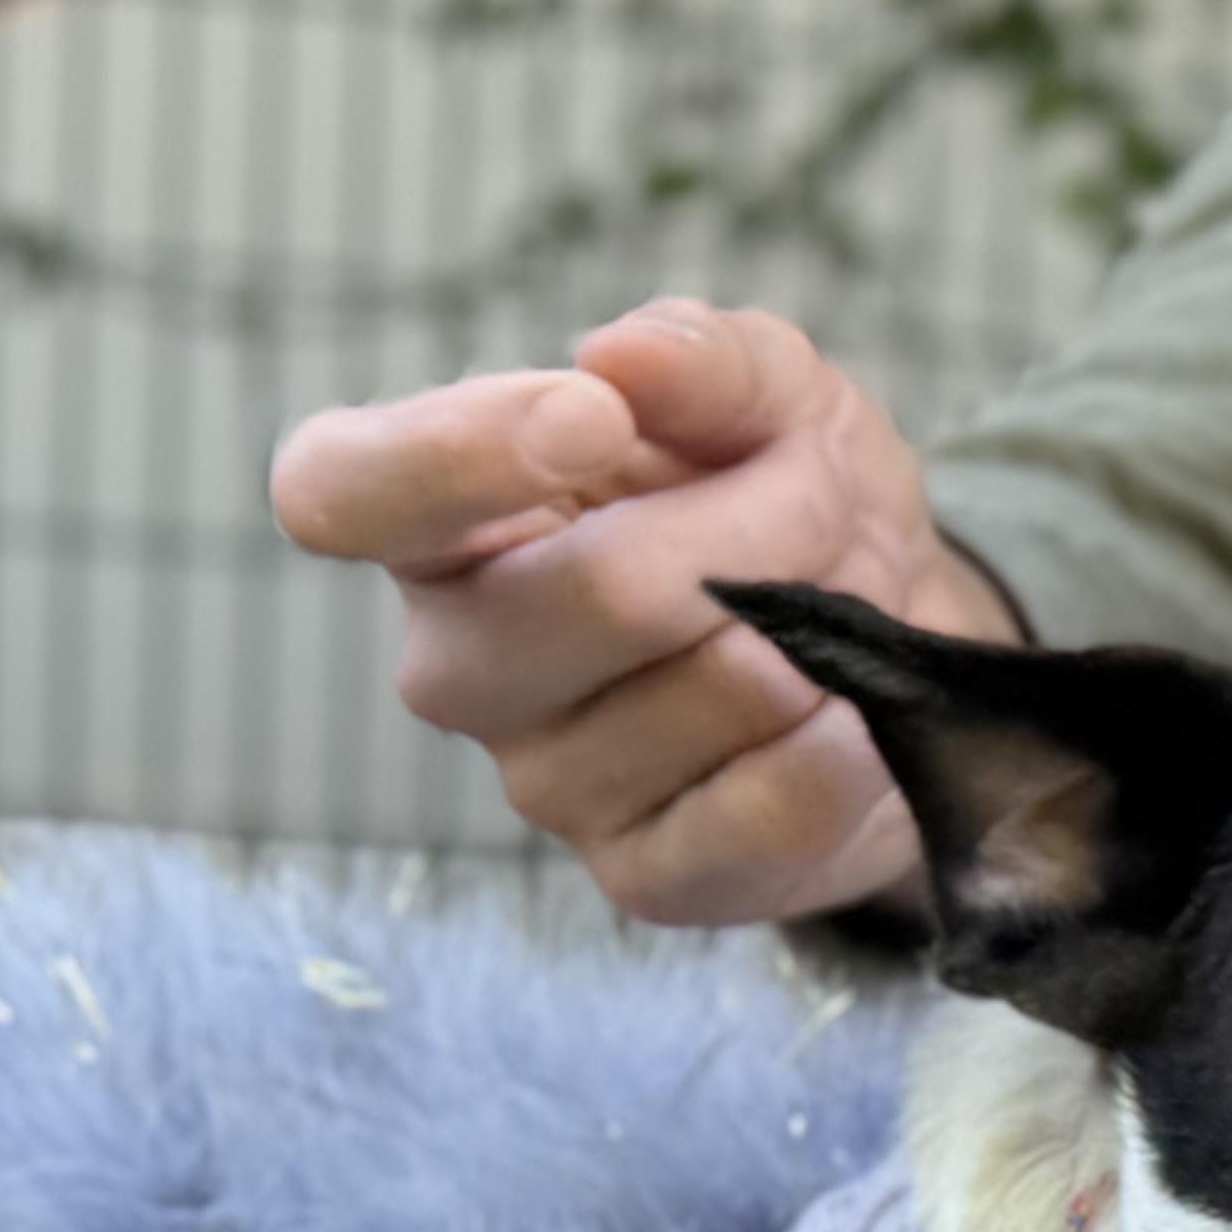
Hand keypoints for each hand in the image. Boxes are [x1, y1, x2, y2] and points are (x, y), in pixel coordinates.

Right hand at [271, 299, 1011, 926]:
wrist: (891, 649)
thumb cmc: (785, 499)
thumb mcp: (765, 391)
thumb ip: (699, 357)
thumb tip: (624, 356)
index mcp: (434, 523)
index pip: (340, 492)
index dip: (458, 454)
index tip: (594, 415)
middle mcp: (457, 660)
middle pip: (604, 591)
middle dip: (767, 529)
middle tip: (824, 505)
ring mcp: (544, 783)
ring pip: (722, 690)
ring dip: (826, 630)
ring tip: (836, 609)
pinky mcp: (645, 875)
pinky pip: (770, 808)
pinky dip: (847, 743)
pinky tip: (847, 711)